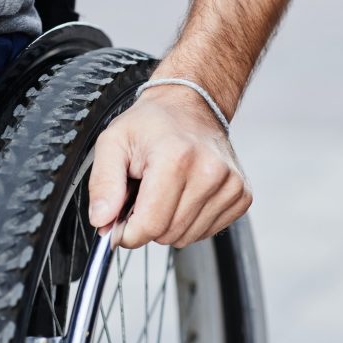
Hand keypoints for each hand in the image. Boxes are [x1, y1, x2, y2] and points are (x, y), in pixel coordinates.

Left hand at [88, 85, 251, 248]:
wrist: (190, 105)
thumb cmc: (151, 124)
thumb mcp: (113, 143)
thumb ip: (102, 184)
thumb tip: (101, 221)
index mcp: (176, 158)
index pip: (150, 225)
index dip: (127, 232)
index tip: (119, 223)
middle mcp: (210, 171)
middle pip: (168, 234)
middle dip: (147, 224)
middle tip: (143, 196)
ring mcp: (231, 184)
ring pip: (187, 237)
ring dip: (168, 223)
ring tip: (164, 192)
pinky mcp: (241, 195)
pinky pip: (206, 232)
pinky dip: (189, 221)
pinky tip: (184, 195)